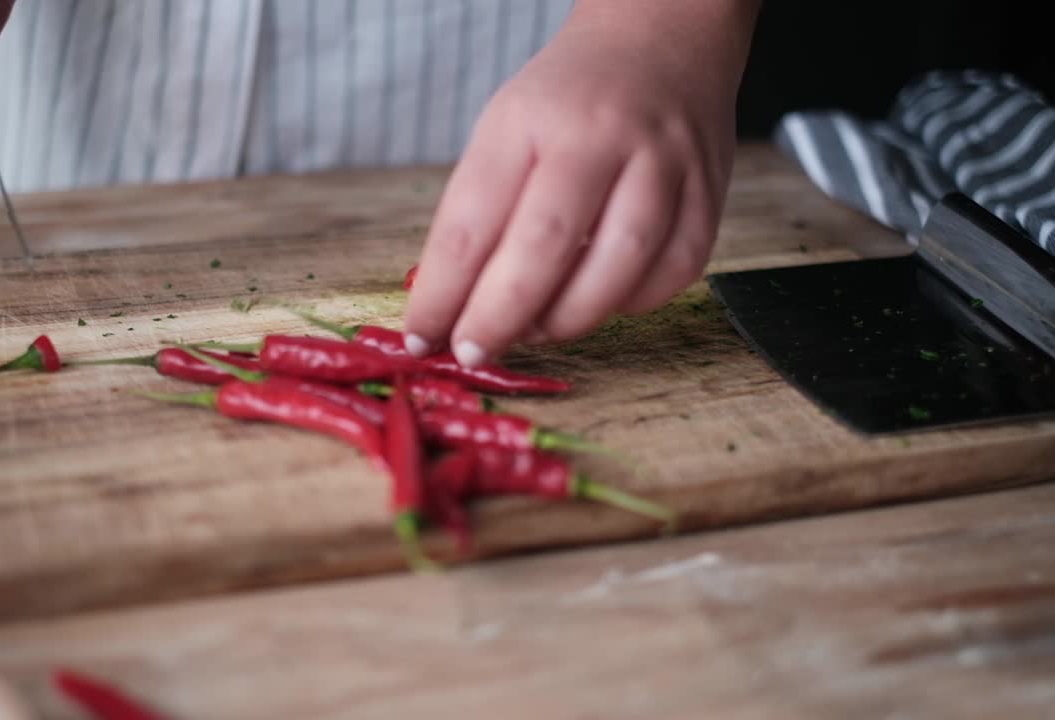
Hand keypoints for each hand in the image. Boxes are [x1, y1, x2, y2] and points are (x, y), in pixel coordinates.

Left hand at [402, 0, 759, 366]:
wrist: (660, 36)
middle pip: (544, 247)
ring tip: (535, 332)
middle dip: (498, 317)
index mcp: (528, 121)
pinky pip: (674, 272)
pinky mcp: (709, 190)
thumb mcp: (505, 131)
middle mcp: (599, 137)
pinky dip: (632, 303)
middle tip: (471, 352)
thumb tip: (451, 308)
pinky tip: (601, 302)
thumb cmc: (568, 98)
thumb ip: (479, 216)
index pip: (472, 221)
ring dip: (567, 321)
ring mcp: (662, 163)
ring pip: (618, 268)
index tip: (421, 335)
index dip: (443, 292)